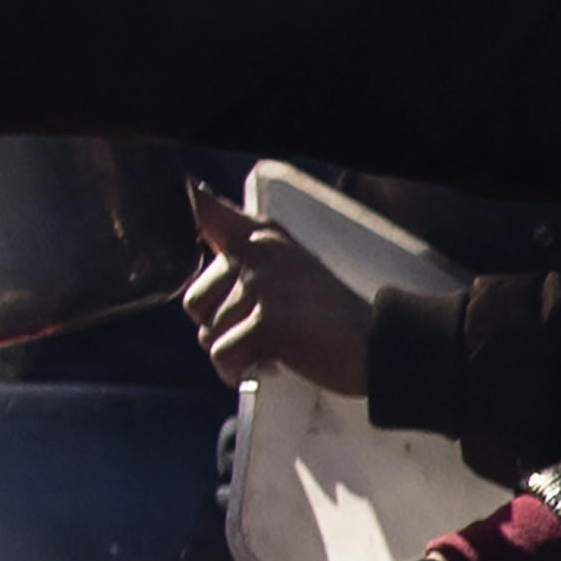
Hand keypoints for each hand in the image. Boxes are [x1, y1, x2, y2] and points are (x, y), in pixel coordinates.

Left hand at [181, 184, 369, 395]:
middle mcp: (260, 251)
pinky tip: (269, 364)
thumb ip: (241, 247)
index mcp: (263, 235)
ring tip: (272, 347)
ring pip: (209, 334)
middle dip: (219, 327)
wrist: (374, 345)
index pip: (205, 210)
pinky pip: (223, 355)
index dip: (189, 206)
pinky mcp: (268, 321)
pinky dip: (239, 372)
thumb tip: (196, 203)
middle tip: (260, 330)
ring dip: (235, 353)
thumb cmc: (326, 313)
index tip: (185, 189)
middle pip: (195, 301)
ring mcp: (264, 285)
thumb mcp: (286, 266)